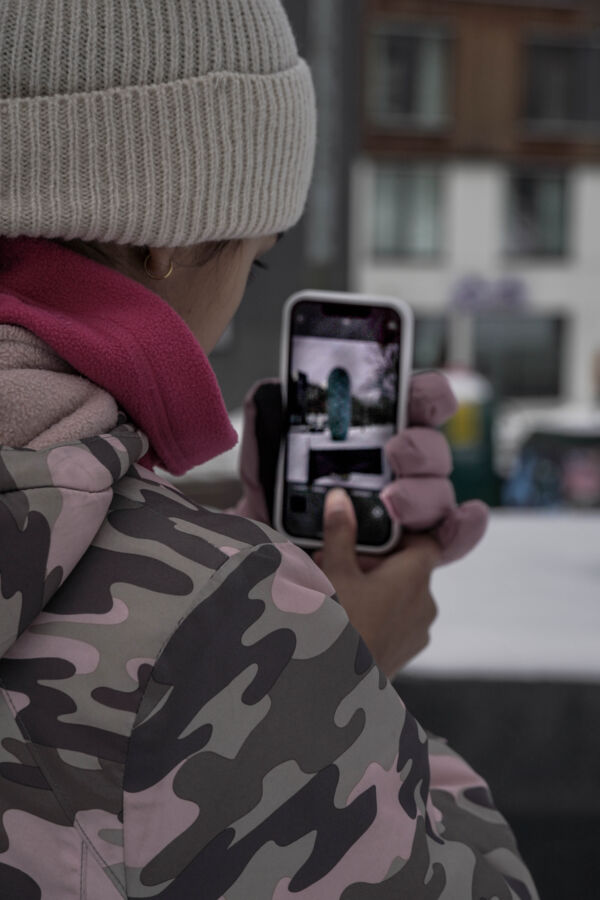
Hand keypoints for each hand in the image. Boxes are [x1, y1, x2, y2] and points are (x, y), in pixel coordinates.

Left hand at [235, 372, 488, 564]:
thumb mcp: (262, 491)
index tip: (415, 391)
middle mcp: (393, 476)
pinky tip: (466, 516)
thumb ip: (265, 448)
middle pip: (428, 450)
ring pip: (438, 492)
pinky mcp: (419, 556)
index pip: (406, 411)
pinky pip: (451, 539)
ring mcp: (409, 515)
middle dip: (418, 446)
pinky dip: (464, 527)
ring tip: (394, 503)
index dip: (422, 395)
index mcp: (364, 449)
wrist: (272, 592)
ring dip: (423, 492)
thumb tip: (264, 397)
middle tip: (395, 452)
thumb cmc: (273, 534)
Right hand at [316, 489, 439, 676]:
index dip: (405, 534)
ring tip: (342, 591)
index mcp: (415, 576)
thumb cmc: (338, 626)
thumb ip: (340, 532)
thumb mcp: (333, 571)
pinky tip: (349, 617)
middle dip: (378, 562)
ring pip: (403, 595)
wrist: (334, 688)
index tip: (379, 533)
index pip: (427, 541)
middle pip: (409, 568)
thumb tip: (340, 499)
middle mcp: (426, 602)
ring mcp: (419, 630)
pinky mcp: (407, 651)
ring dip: (378, 589)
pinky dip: (380, 613)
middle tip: (344, 563)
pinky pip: (399, 620)